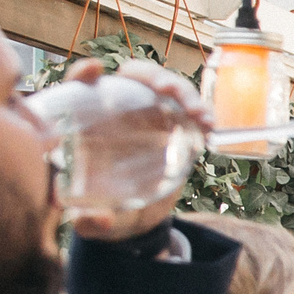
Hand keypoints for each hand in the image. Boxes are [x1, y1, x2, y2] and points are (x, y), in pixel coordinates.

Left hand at [60, 59, 212, 243]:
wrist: (134, 220)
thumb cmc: (106, 211)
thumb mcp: (94, 220)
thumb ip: (88, 222)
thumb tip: (94, 221)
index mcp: (91, 123)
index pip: (83, 87)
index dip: (85, 73)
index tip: (96, 70)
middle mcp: (122, 112)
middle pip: (134, 77)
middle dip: (152, 76)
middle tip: (166, 91)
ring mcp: (152, 118)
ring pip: (166, 88)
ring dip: (184, 92)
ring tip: (198, 114)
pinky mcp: (177, 129)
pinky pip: (190, 110)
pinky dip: (202, 112)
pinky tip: (209, 126)